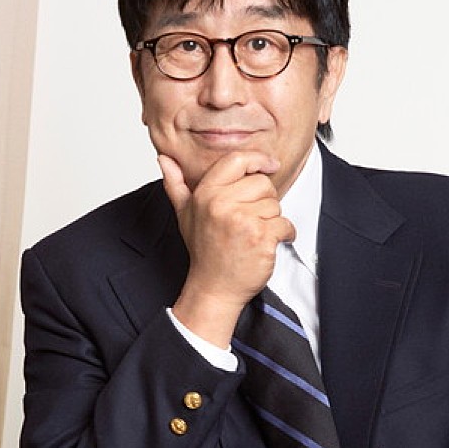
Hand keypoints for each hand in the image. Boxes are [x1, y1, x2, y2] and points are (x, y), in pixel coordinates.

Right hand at [159, 151, 294, 346]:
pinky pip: (285, 224)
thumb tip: (164, 159)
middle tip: (250, 220)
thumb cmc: (204, 251)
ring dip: (272, 221)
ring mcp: (241, 220)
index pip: (237, 160)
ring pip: (275, 205)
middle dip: (264, 201)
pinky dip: (284, 235)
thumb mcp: (185, 214)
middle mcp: (221, 204)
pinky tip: (267, 244)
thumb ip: (175, 184)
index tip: (270, 165)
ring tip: (254, 235)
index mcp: (205, 194)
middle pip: (262, 183)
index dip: (258, 160)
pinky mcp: (260, 237)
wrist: (214, 288)